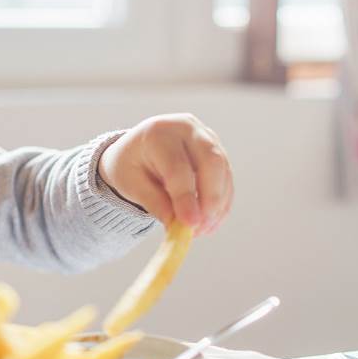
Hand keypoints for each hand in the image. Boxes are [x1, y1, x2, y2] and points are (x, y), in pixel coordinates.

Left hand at [97, 113, 232, 234]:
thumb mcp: (131, 184)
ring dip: (217, 205)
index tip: (189, 223)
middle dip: (210, 199)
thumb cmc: (131, 165)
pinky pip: (226, 179)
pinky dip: (221, 203)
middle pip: (211, 161)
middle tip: (201, 227)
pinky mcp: (218, 151)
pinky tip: (210, 223)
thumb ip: (153, 202)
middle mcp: (187, 128)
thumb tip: (177, 225)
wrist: (138, 149)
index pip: (177, 166)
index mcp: (159, 132)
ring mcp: (206, 137)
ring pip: (223, 171)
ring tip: (201, 230)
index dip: (185, 197)